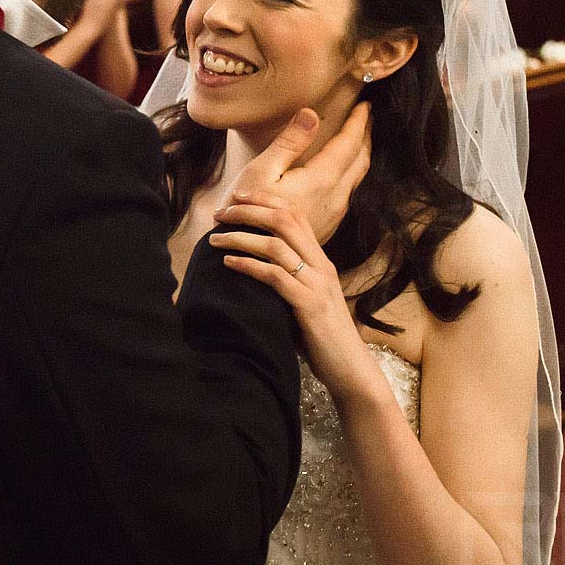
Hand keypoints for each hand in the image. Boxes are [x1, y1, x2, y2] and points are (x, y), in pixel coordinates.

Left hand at [212, 192, 388, 408]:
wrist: (349, 367)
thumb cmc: (320, 334)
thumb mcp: (305, 297)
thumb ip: (287, 277)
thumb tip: (252, 262)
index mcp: (320, 261)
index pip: (295, 216)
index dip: (266, 201)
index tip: (237, 197)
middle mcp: (321, 266)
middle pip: (284, 221)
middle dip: (249, 211)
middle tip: (220, 214)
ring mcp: (317, 284)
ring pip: (276, 245)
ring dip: (240, 238)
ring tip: (214, 240)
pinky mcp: (309, 305)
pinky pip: (274, 276)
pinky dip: (248, 265)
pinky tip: (228, 264)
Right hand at [226, 104, 370, 245]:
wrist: (250, 257)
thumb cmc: (247, 212)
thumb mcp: (262, 171)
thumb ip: (289, 143)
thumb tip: (312, 114)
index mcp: (321, 179)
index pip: (349, 144)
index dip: (359, 122)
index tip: (366, 105)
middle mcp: (335, 197)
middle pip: (360, 160)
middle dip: (365, 136)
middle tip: (367, 118)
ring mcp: (333, 214)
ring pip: (357, 178)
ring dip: (360, 155)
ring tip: (358, 140)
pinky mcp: (327, 225)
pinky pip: (348, 193)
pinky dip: (350, 174)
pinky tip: (341, 173)